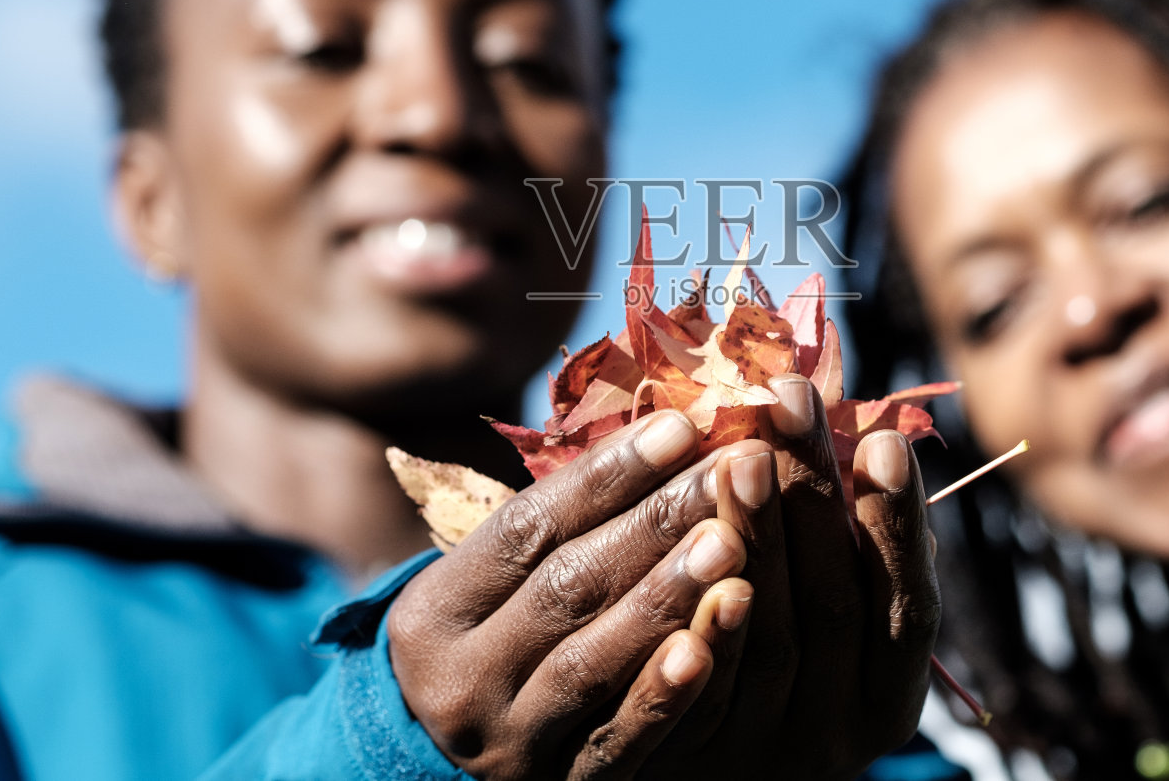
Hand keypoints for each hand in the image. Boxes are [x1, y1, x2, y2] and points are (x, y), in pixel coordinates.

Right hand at [386, 409, 755, 779]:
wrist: (448, 763)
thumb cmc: (498, 636)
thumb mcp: (492, 580)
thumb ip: (562, 519)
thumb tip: (666, 422)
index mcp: (435, 611)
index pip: (527, 527)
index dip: (607, 475)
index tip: (681, 424)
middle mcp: (462, 679)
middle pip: (566, 587)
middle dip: (653, 523)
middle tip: (726, 470)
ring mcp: (510, 742)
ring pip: (592, 660)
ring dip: (666, 596)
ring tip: (733, 538)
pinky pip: (617, 741)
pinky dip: (662, 694)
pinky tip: (707, 647)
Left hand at [644, 374, 941, 779]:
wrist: (693, 770)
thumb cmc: (772, 656)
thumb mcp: (823, 614)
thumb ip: (839, 550)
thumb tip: (857, 432)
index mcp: (887, 697)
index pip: (904, 606)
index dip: (895, 524)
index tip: (883, 439)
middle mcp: (838, 733)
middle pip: (833, 605)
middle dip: (814, 498)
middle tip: (790, 402)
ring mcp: (766, 750)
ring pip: (772, 637)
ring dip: (760, 539)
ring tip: (741, 452)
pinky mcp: (695, 757)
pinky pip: (701, 685)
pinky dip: (706, 617)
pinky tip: (698, 548)